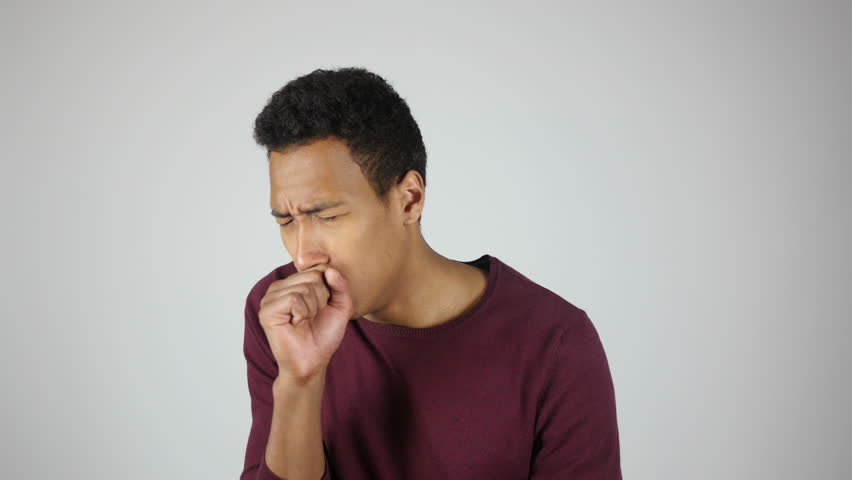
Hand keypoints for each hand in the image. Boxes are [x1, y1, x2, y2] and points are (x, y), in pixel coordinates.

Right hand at [258, 264, 353, 381]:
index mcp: (293, 283)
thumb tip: (329, 269)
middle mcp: (279, 287)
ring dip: (312, 308)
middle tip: (311, 317)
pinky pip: (294, 298)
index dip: (328, 291)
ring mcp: (270, 298)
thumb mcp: (341, 306)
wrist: (313, 362)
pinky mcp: (267, 310)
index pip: (319, 269)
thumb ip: (341, 285)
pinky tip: (296, 323)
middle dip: (321, 299)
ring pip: (305, 287)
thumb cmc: (324, 335)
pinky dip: (302, 312)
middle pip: (313, 277)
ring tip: (304, 321)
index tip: (321, 308)